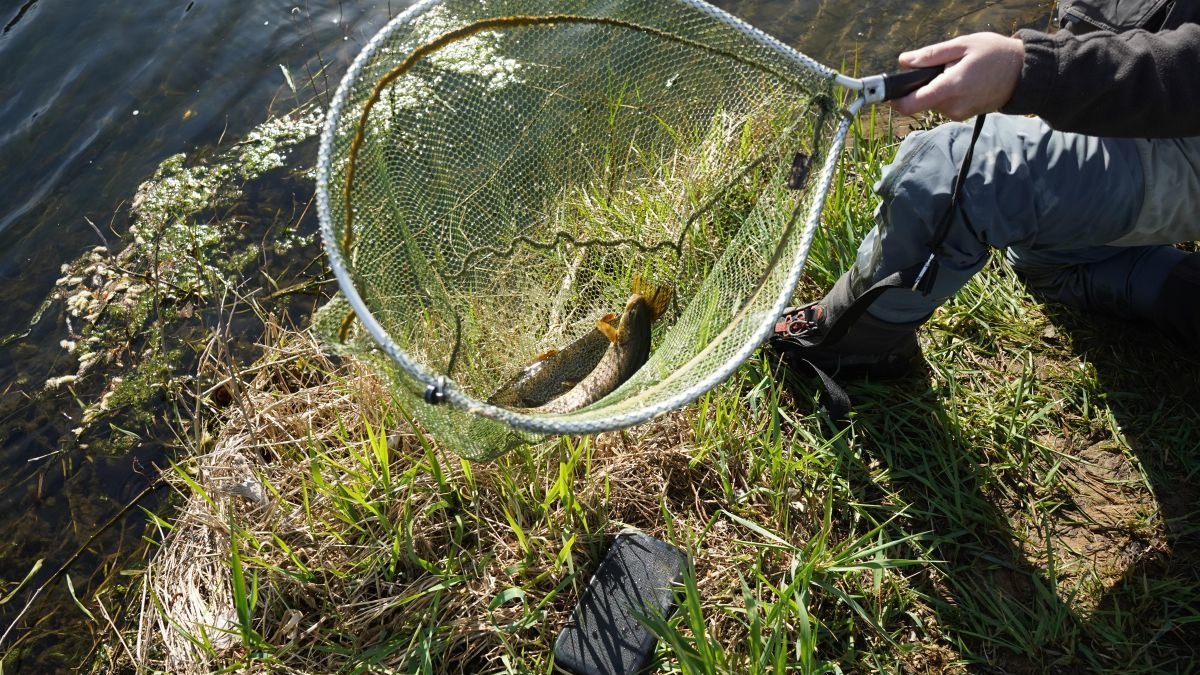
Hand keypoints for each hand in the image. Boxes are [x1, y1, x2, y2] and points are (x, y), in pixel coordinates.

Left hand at [890, 33, 1024, 119]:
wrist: (1025, 73)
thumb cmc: (995, 54)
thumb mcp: (963, 45)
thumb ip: (931, 55)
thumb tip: (904, 61)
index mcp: (951, 87)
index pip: (912, 103)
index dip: (896, 99)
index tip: (889, 91)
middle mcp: (953, 106)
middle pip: (920, 101)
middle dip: (922, 85)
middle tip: (941, 67)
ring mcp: (960, 113)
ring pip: (932, 103)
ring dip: (936, 89)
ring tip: (957, 72)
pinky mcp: (965, 115)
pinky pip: (945, 105)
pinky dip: (947, 94)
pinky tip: (964, 81)